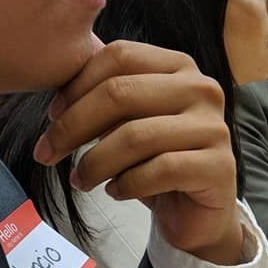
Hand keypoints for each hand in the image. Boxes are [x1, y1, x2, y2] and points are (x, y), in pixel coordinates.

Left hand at [33, 40, 243, 263]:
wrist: (196, 212)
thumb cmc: (156, 161)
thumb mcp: (128, 121)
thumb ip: (105, 98)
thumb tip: (57, 97)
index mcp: (180, 67)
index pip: (120, 56)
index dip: (77, 85)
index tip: (52, 117)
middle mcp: (202, 89)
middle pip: (121, 93)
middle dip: (73, 126)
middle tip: (48, 153)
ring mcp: (214, 127)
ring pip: (136, 136)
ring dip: (95, 163)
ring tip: (80, 180)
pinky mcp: (219, 166)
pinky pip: (160, 170)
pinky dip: (126, 184)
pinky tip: (115, 192)